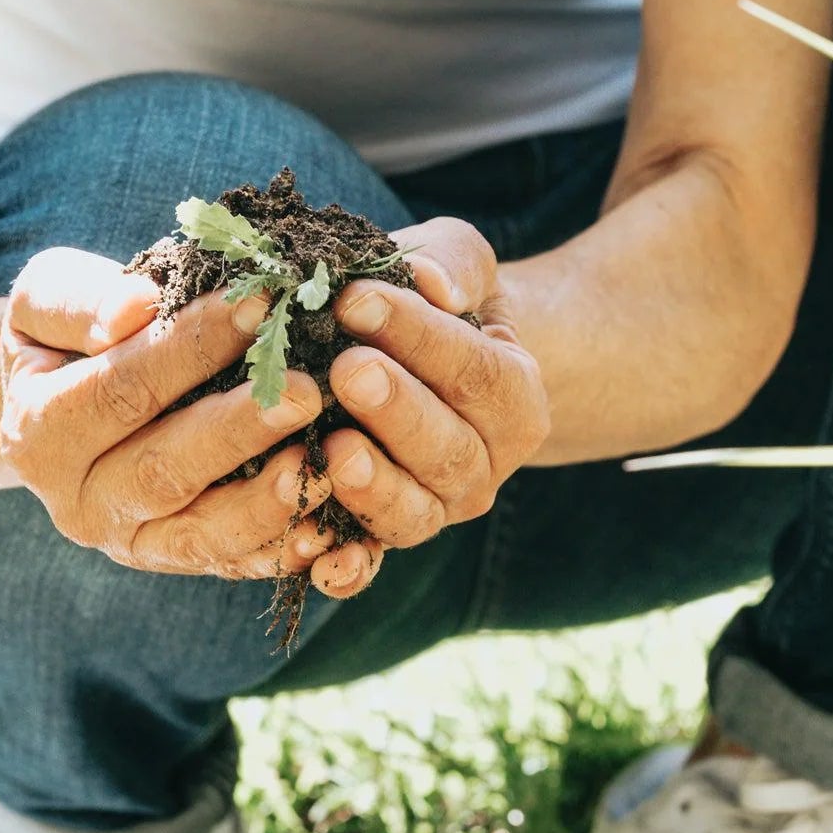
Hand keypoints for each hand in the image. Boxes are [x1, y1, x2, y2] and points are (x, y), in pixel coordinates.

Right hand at [0, 247, 339, 578]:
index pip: (123, 388)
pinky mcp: (176, 562)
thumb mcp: (46, 303)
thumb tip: (135, 307)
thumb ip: (80, 301)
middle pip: (163, 470)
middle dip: (238, 432)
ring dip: (267, 505)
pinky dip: (283, 553)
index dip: (190, 347)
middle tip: (306, 392)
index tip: (258, 304)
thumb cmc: (67, 335)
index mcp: (38, 433)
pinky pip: (233, 566)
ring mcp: (128, 542)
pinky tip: (330, 530)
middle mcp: (78, 503)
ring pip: (201, 536)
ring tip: (324, 466)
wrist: (59, 402)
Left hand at [323, 219, 549, 555]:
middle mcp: (483, 466)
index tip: (354, 299)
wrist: (421, 362)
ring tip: (332, 450)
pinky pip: (369, 566)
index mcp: (514, 399)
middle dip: (397, 409)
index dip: (419, 337)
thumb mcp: (455, 262)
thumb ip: (452, 263)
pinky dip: (347, 570)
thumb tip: (433, 283)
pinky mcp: (382, 540)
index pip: (476, 370)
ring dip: (375, 487)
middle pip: (450, 448)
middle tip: (347, 370)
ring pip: (415, 512)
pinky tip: (318, 561)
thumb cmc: (433, 301)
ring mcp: (434, 510)